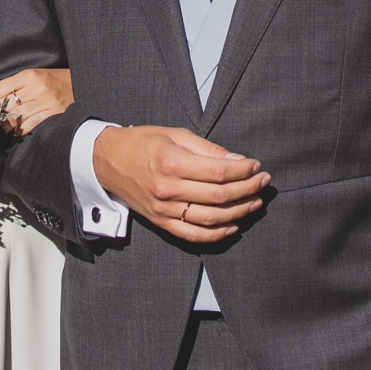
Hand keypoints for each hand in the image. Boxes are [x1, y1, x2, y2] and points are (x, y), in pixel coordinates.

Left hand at [0, 67, 72, 136]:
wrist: (84, 82)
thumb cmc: (57, 79)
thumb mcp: (36, 75)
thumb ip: (15, 84)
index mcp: (29, 75)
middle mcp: (37, 88)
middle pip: (4, 105)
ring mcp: (46, 102)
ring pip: (14, 118)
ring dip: (5, 124)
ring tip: (3, 125)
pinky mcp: (54, 114)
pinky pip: (29, 126)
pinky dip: (19, 130)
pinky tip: (17, 130)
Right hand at [93, 125, 268, 243]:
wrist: (107, 161)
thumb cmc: (143, 143)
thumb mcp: (175, 134)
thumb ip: (207, 149)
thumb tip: (237, 159)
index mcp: (172, 163)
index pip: (219, 172)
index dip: (244, 170)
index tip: (257, 165)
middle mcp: (168, 189)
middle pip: (219, 196)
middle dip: (248, 189)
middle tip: (264, 182)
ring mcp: (164, 210)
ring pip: (211, 218)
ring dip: (239, 212)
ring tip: (255, 202)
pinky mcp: (160, 222)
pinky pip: (193, 235)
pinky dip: (217, 234)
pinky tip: (234, 225)